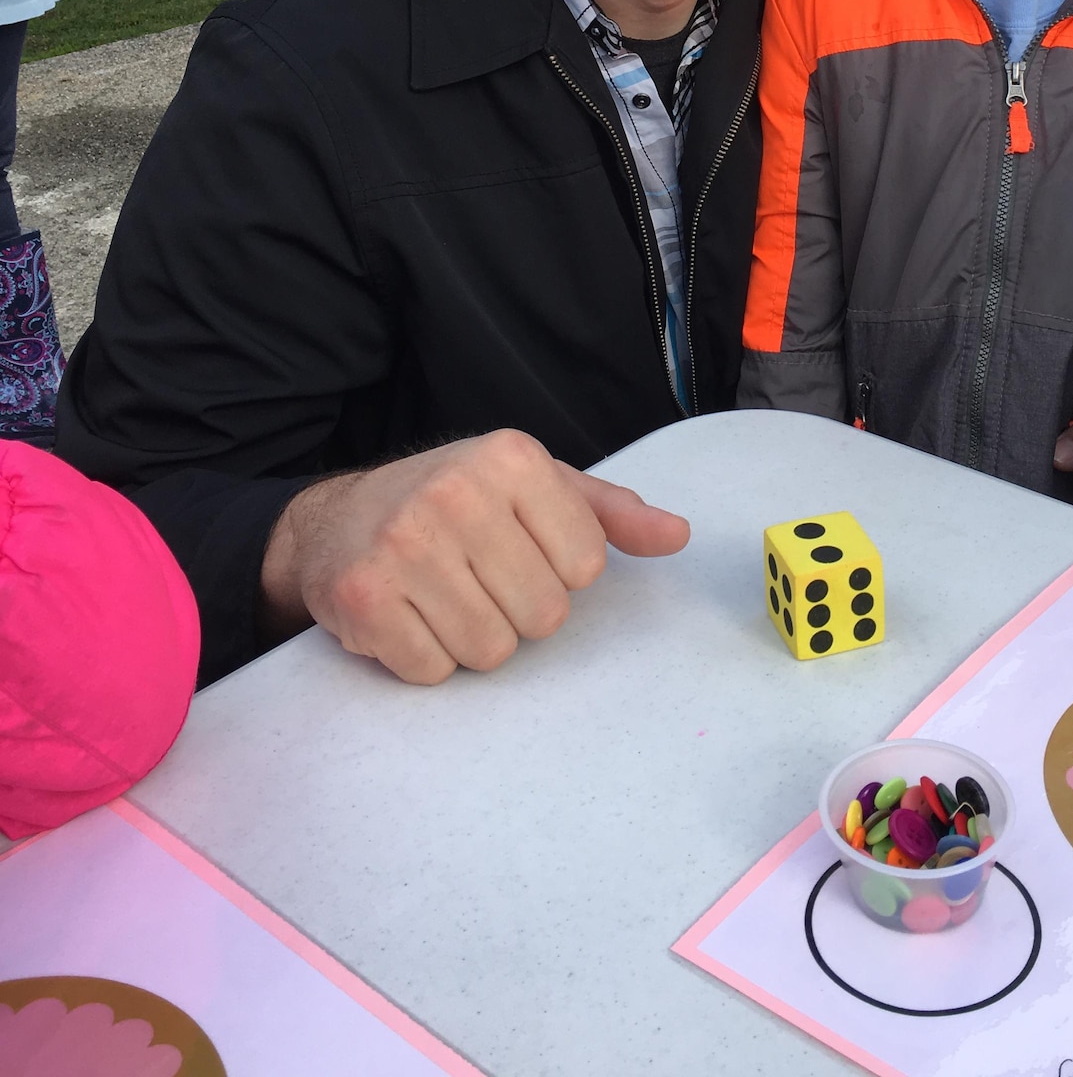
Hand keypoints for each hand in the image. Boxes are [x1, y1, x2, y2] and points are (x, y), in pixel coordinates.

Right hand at [259, 427, 690, 683]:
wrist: (337, 520)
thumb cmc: (456, 503)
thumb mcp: (536, 487)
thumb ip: (611, 514)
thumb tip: (678, 536)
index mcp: (512, 458)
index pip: (587, 565)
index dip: (560, 571)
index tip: (522, 550)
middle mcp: (456, 492)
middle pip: (544, 614)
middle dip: (518, 609)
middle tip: (479, 578)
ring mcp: (404, 545)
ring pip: (492, 649)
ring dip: (475, 638)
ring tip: (445, 597)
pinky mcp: (364, 598)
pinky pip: (434, 671)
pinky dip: (427, 658)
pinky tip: (410, 617)